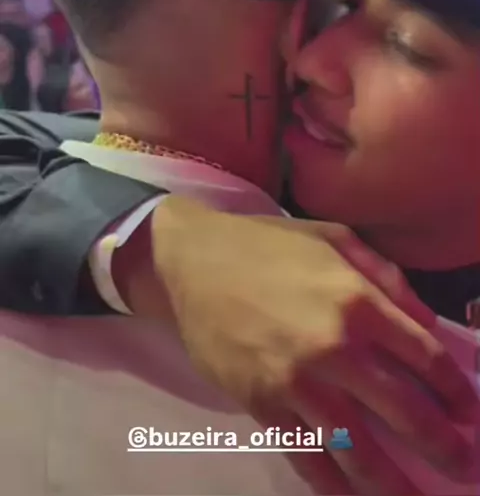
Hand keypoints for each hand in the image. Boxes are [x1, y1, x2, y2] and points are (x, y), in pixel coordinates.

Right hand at [135, 197, 477, 494]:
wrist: (195, 261)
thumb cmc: (269, 245)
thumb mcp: (335, 237)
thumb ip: (387, 276)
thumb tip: (426, 323)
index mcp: (357, 300)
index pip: (425, 356)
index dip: (453, 388)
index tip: (467, 409)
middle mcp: (334, 347)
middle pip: (403, 410)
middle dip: (439, 443)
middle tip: (460, 464)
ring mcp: (296, 382)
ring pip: (356, 448)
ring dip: (391, 482)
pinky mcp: (261, 405)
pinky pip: (306, 456)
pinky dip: (332, 486)